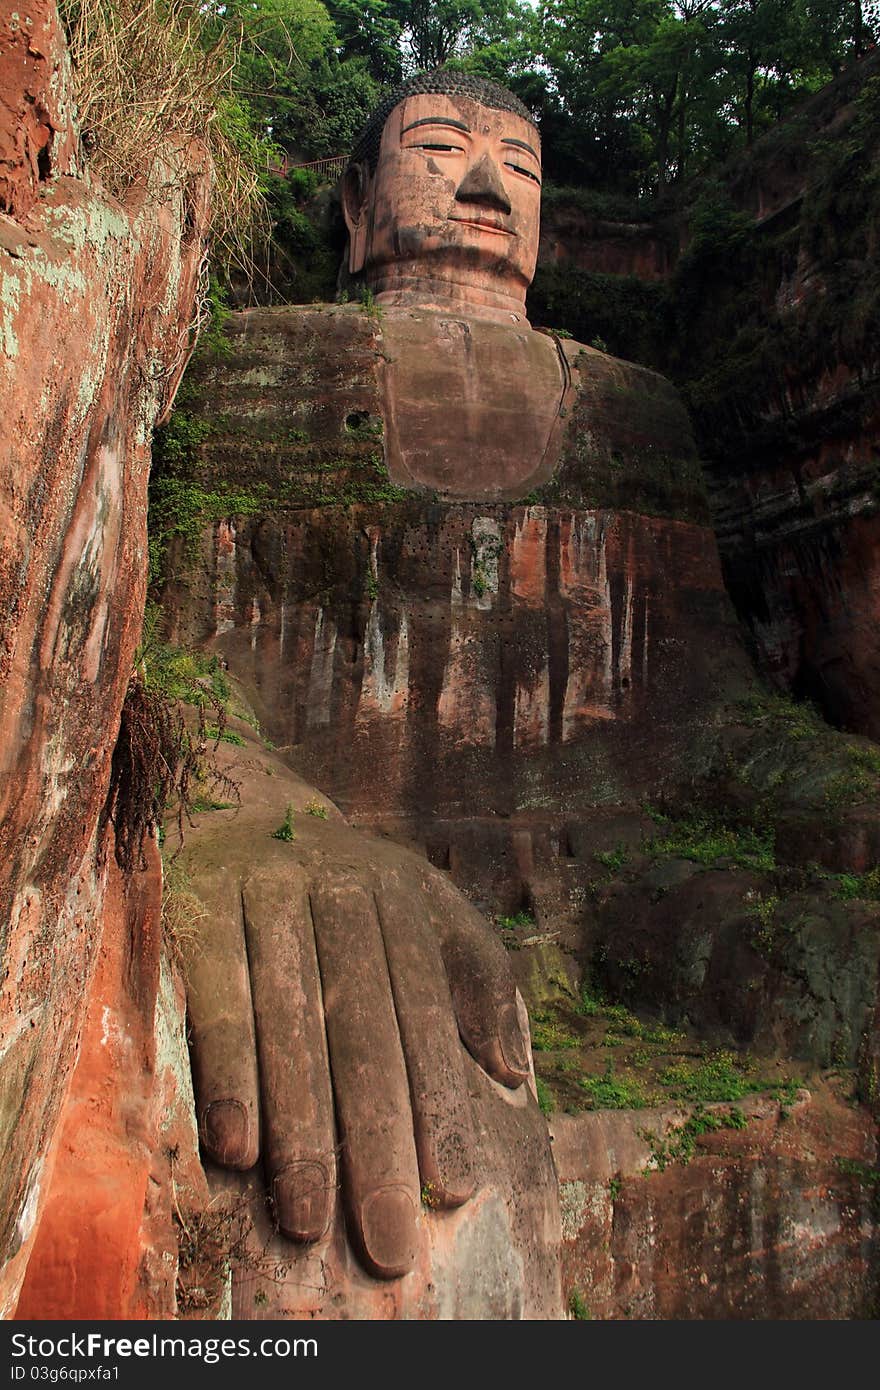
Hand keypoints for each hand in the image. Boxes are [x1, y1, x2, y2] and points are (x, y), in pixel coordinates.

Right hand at [179, 803, 531, 1279]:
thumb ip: (478, 974)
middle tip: (388, 1241)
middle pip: (360, 1029)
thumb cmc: (348, 883)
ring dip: (300, 1127)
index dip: (439, 1099)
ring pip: (288, 1026)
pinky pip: (214, 1000)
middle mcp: (334, 890)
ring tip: (310, 1220)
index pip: (422, 1011)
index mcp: (398, 894)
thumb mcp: (426, 904)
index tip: (454, 1189)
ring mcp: (262, 896)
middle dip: (375, 1139)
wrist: (242, 803)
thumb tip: (513, 1072)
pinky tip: (238, 1151)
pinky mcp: (198, 908)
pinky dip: (228, 1074)